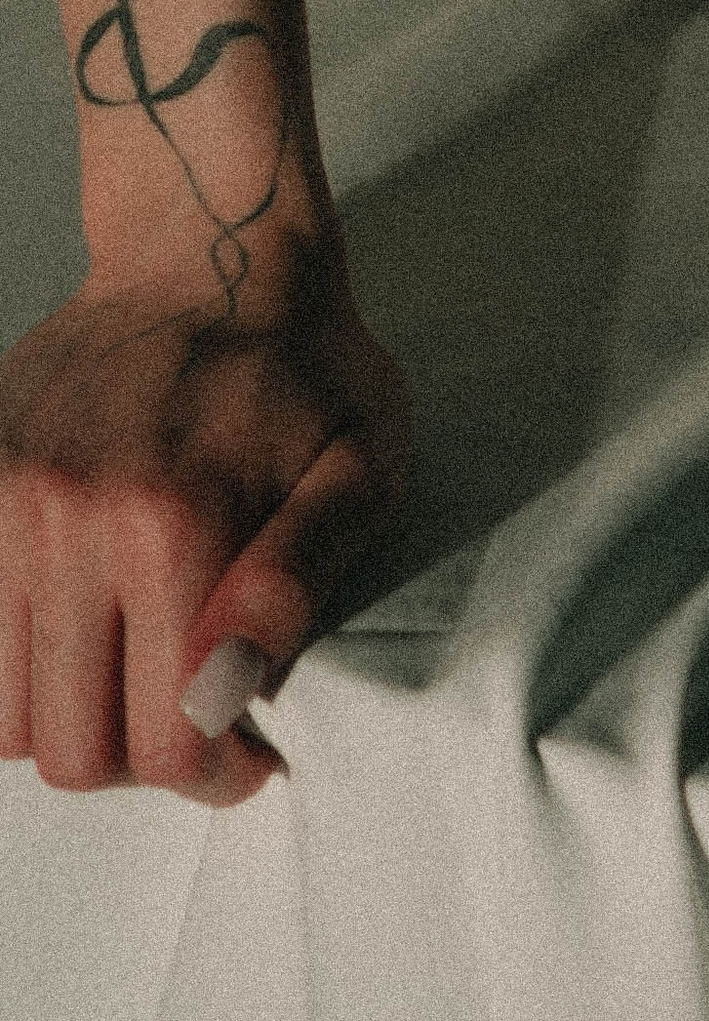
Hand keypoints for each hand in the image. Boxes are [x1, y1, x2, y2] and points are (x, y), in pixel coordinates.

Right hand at [0, 244, 406, 801]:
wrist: (208, 245)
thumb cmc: (302, 362)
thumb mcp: (360, 462)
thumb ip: (300, 580)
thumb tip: (233, 688)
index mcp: (175, 526)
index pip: (163, 743)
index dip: (214, 775)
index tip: (246, 752)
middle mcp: (71, 522)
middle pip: (70, 749)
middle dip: (140, 758)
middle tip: (189, 709)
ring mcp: (6, 506)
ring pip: (5, 714)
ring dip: (72, 716)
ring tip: (134, 665)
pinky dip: (18, 661)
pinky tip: (83, 623)